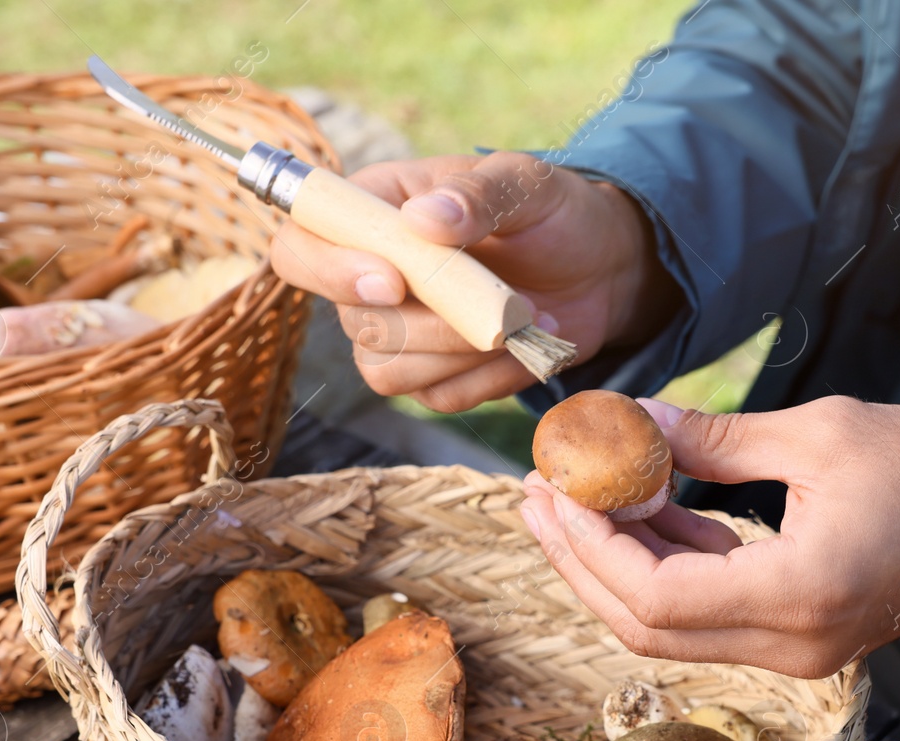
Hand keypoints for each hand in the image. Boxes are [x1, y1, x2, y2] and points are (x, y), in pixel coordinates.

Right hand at [269, 151, 680, 411]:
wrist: (600, 267)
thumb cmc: (552, 212)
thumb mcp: (527, 184)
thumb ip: (479, 193)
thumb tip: (425, 218)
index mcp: (372, 213)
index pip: (299, 249)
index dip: (330, 272)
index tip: (394, 281)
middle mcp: (369, 276)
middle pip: (356, 324)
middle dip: (433, 323)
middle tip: (508, 302)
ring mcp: (397, 334)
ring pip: (389, 373)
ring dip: (463, 353)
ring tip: (525, 319)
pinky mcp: (434, 376)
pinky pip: (437, 398)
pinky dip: (489, 378)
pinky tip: (526, 345)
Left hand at [518, 396, 899, 677]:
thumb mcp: (820, 433)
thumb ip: (715, 438)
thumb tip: (632, 423)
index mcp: (799, 595)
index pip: (654, 596)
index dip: (589, 546)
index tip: (552, 487)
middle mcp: (792, 644)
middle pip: (646, 626)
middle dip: (581, 561)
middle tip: (538, 494)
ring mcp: (797, 651)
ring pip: (671, 627)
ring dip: (615, 564)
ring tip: (571, 495)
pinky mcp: (801, 636)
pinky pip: (709, 614)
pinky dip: (666, 565)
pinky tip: (641, 508)